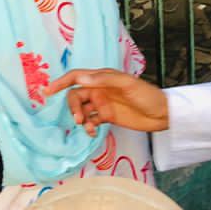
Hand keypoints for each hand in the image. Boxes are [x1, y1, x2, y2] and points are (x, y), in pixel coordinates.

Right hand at [44, 69, 169, 135]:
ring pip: (82, 110)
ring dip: (81, 119)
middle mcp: (100, 89)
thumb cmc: (147, 95)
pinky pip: (90, 121)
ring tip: (88, 128)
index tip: (48, 91)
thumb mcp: (127, 84)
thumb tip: (81, 78)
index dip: (61, 82)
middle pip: (76, 96)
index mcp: (103, 77)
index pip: (77, 77)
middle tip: (79, 119)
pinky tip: (93, 132)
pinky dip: (88, 126)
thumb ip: (104, 80)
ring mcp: (103, 103)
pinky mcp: (107, 117)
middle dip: (73, 107)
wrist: (162, 114)